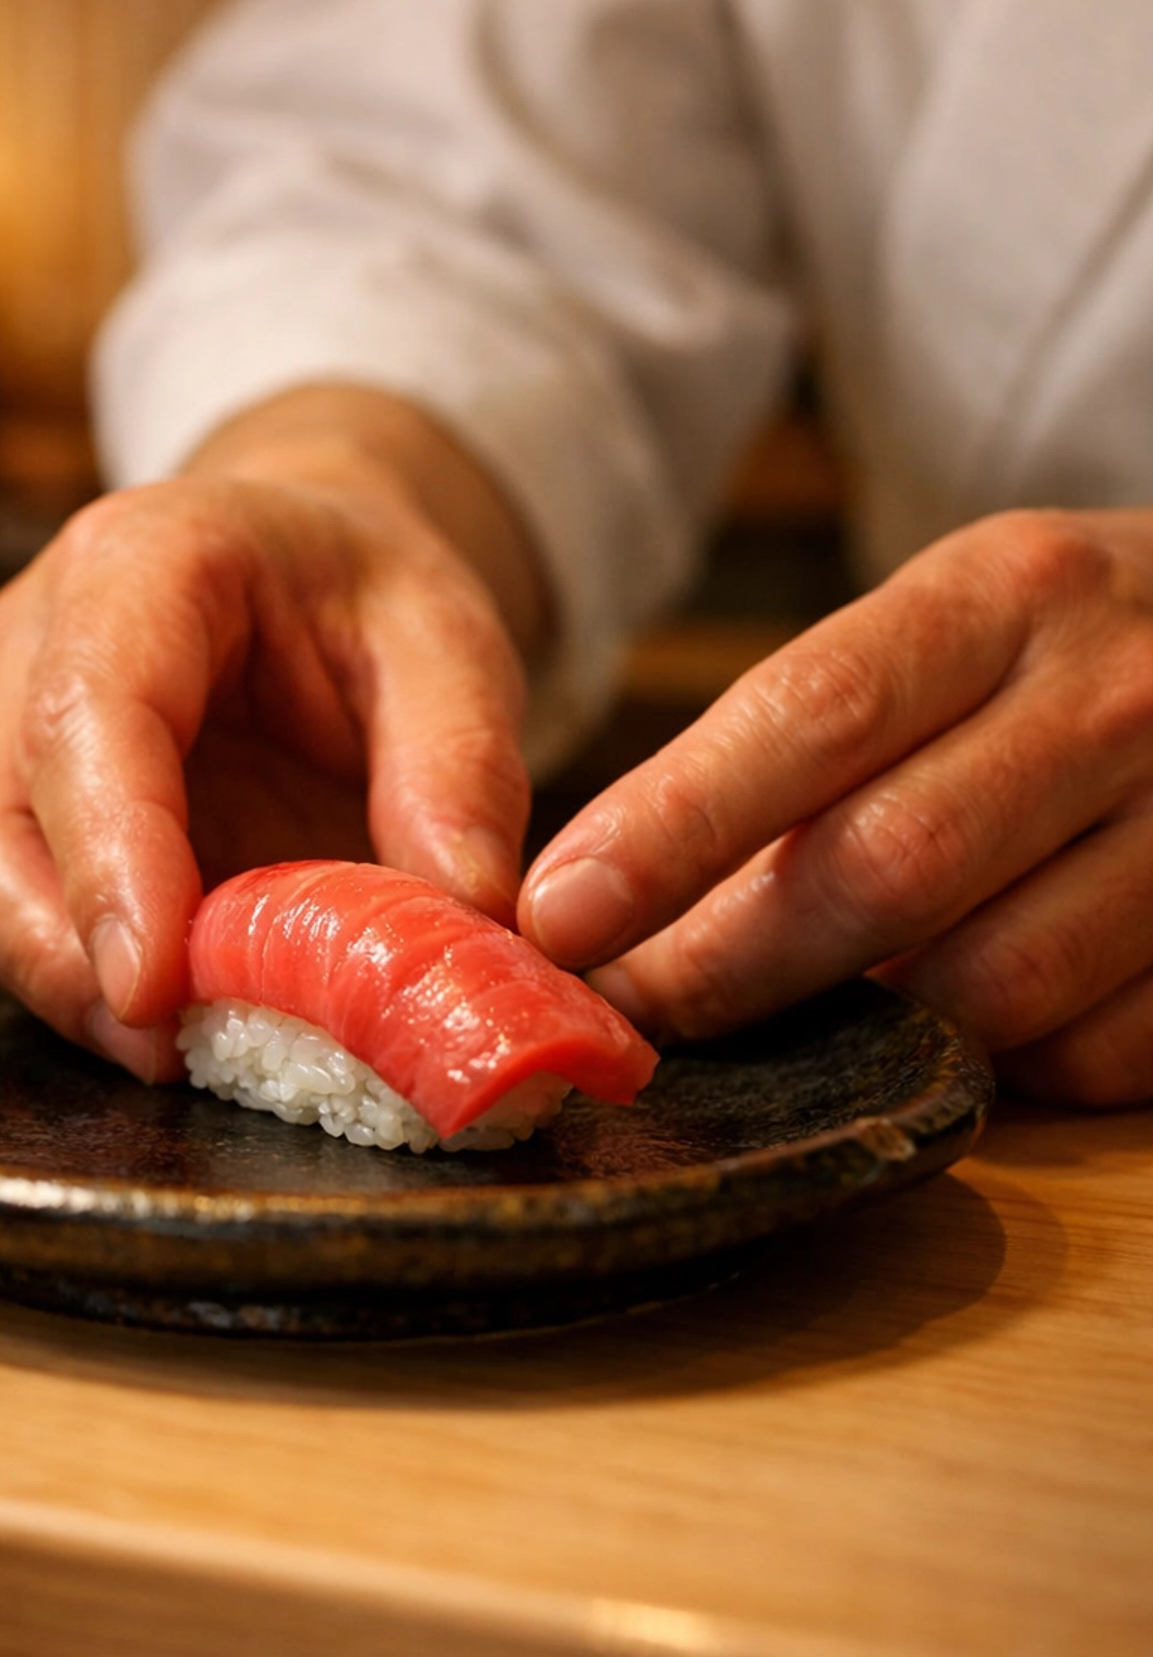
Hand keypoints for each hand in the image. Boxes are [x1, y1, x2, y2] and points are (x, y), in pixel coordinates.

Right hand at [0, 390, 538, 1078]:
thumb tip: (468, 918)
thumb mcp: (452, 645)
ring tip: (176, 1050)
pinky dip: (73, 979)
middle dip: (60, 953)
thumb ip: (462, 769)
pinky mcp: (4, 800)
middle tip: (170, 1050)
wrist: (307, 565)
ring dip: (57, 981)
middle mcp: (31, 637)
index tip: (154, 986)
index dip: (111, 858)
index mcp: (142, 565)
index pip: (88, 714)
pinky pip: (0, 906)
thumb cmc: (365, 595)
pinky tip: (164, 1020)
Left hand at [520, 510, 1152, 1105]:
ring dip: (862, 1026)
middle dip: (730, 964)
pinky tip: (950, 1021)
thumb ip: (802, 735)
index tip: (559, 912)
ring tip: (787, 1012)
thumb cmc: (1057, 648)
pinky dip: (996, 1062)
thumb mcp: (945, 622)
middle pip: (890, 867)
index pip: (816, 712)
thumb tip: (610, 893)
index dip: (675, 826)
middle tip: (626, 1013)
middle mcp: (1115, 700)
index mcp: (1009, 594)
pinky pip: (1089, 1052)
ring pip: (991, 986)